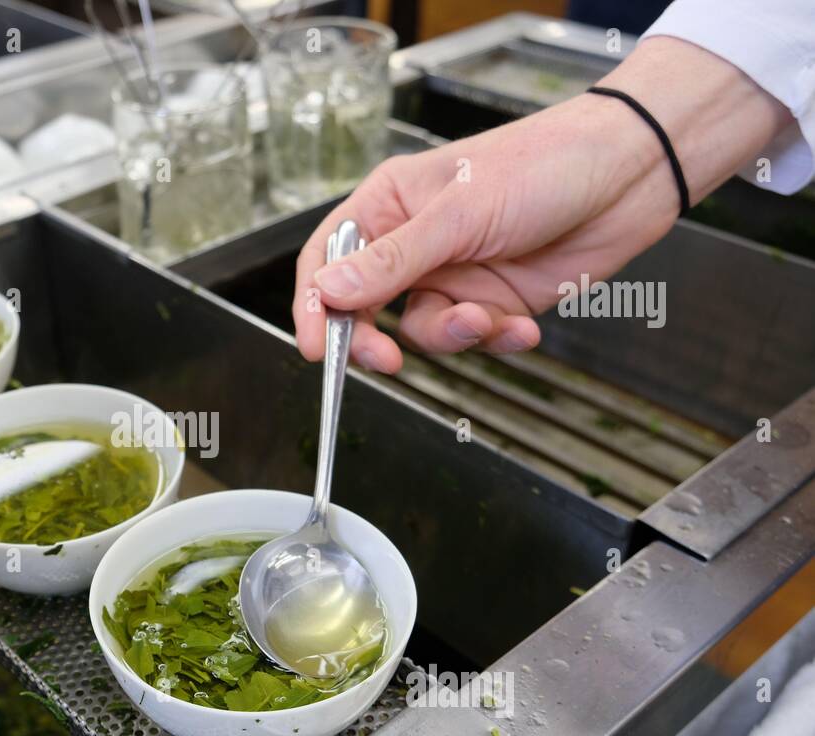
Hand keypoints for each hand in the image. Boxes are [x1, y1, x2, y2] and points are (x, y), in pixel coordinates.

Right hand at [293, 37, 793, 371]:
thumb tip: (330, 292)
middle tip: (390, 361)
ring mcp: (452, 276)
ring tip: (488, 318)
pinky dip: (497, 339)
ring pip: (421, 333)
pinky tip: (524, 326)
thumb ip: (394, 260)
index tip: (318, 349)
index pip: (326, 263)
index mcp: (388, 207)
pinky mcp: (492, 303)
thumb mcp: (460, 214)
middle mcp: (413, 245)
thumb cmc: (544, 165)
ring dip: (452, 335)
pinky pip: (473, 339)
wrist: (630, 175)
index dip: (314, 308)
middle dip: (376, 340)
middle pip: (363, 310)